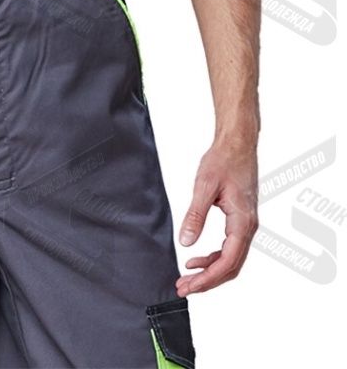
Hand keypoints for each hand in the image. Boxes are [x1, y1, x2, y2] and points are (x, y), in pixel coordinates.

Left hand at [176, 137, 257, 294]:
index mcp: (242, 222)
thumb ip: (195, 215)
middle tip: (184, 288)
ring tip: (187, 277)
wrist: (238, 143)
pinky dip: (213, 257)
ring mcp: (245, 225)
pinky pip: (229, 247)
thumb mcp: (205, 186)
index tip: (188, 285)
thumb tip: (186, 242)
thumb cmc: (224, 160)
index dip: (207, 278)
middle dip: (207, 281)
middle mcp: (248, 228)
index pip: (227, 262)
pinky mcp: (240, 220)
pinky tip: (196, 258)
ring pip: (231, 259)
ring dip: (210, 271)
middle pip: (230, 267)